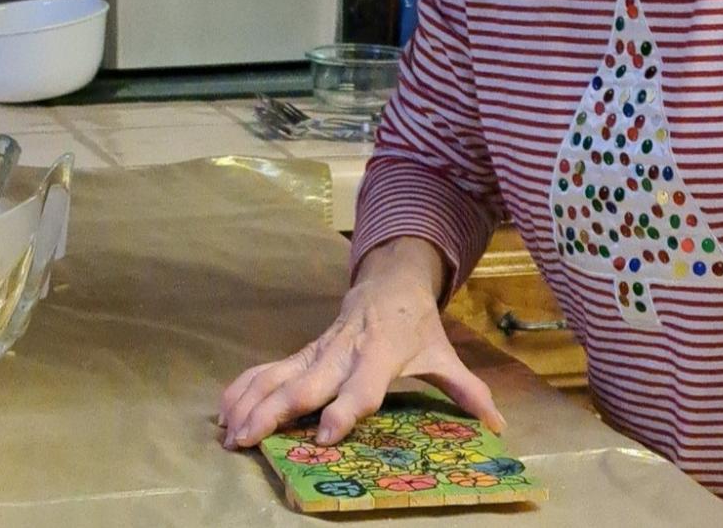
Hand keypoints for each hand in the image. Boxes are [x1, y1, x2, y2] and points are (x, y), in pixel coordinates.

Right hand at [216, 242, 503, 449]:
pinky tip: (223, 409)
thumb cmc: (417, 324)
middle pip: (307, 383)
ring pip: (279, 375)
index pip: (361, 385)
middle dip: (277, 412)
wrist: (389, 282)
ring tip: (229, 433)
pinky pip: (269, 368)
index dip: (345, 409)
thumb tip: (499, 424)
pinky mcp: (304, 351)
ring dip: (252, 403)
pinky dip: (244, 386)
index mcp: (380, 352)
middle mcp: (343, 351)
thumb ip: (466, 390)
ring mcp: (318, 350)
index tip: (325, 436)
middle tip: (250, 439)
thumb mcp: (443, 352)